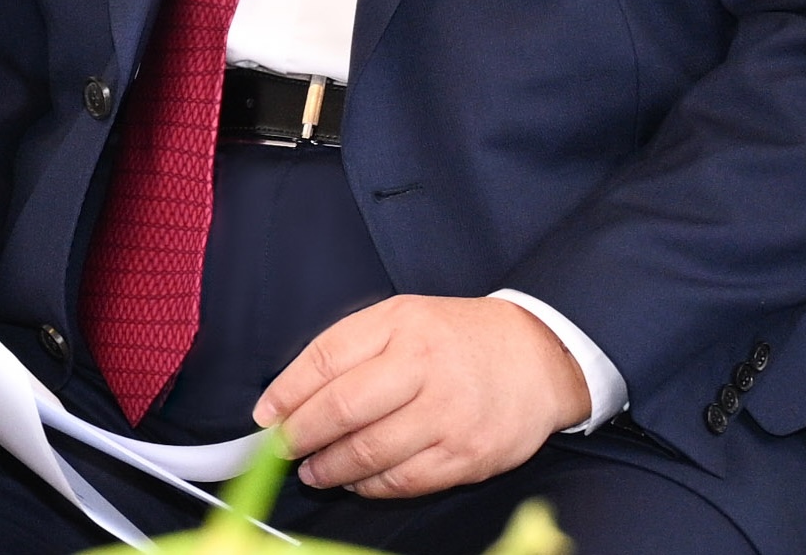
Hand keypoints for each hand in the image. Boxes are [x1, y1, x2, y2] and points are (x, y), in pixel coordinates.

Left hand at [255, 296, 591, 497]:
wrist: (540, 358)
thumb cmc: (457, 338)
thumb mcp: (401, 319)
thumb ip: (348, 350)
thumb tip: (291, 394)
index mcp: (399, 326)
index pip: (325, 361)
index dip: (287, 393)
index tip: (266, 415)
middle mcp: (423, 368)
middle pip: (342, 408)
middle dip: (300, 434)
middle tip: (281, 447)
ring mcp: (448, 415)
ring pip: (370, 451)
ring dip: (330, 467)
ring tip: (312, 470)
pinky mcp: (469, 455)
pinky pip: (406, 480)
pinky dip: (371, 486)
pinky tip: (355, 481)